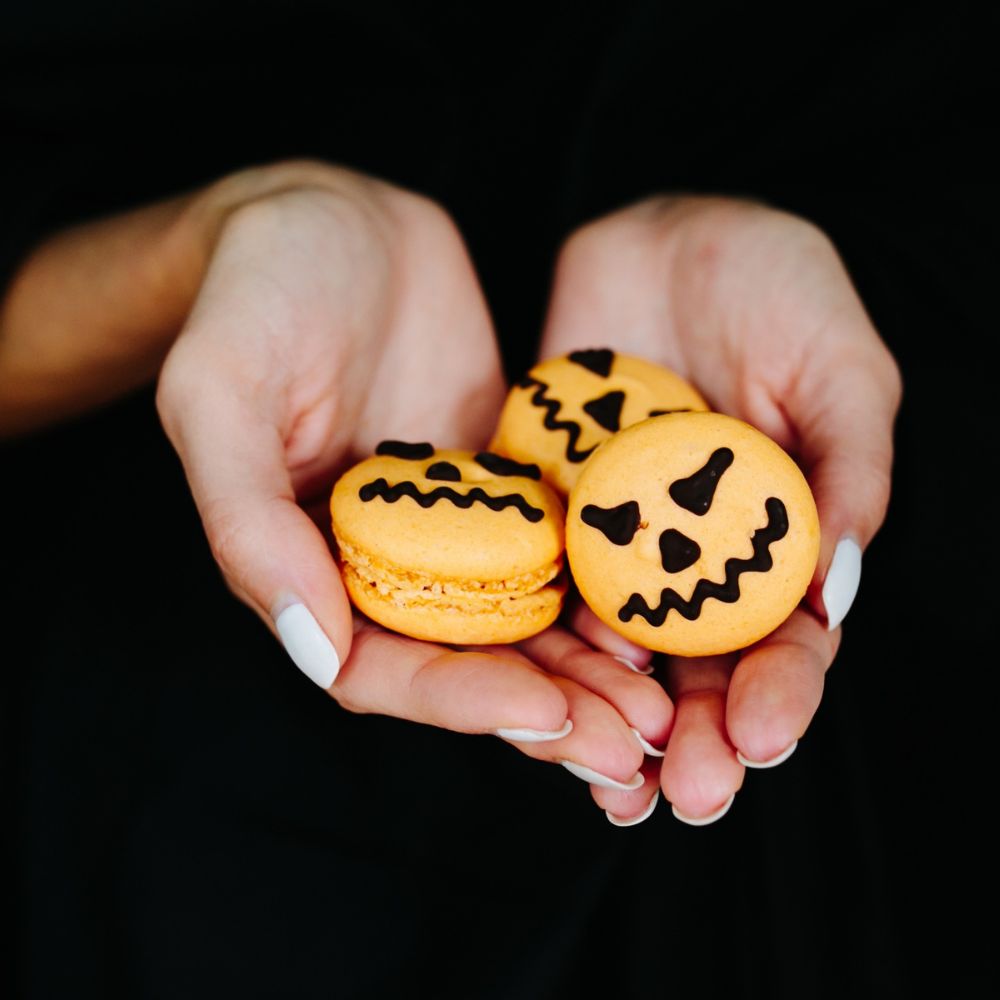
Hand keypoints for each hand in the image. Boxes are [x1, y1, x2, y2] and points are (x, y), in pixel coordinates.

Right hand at [156, 164, 671, 786]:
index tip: (544, 713)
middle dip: (546, 711)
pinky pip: (559, 549)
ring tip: (665, 711)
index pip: (379, 668)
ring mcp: (452, 525)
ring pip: (523, 623)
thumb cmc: (255, 293)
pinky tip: (664, 616)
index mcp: (310, 564)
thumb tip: (312, 645)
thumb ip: (247, 520)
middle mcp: (385, 561)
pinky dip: (605, 592)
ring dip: (589, 673)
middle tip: (633, 745)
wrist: (330, 218)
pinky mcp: (505, 485)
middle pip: (466, 665)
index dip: (459, 701)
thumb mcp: (220, 390)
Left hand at [540, 196, 900, 823]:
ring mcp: (617, 537)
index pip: (783, 640)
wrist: (671, 233)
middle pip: (696, 666)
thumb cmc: (778, 288)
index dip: (780, 693)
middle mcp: (693, 556)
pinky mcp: (548, 506)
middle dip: (696, 734)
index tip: (764, 737)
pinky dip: (534, 633)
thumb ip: (848, 472)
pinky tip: (530, 682)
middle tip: (688, 794)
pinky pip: (537, 577)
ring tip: (606, 778)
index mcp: (776, 540)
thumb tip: (839, 591)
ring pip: (612, 645)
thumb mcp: (840, 368)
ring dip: (610, 713)